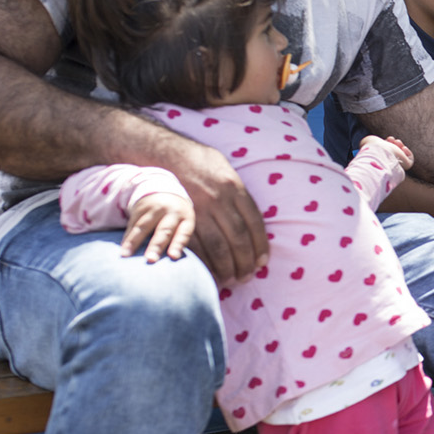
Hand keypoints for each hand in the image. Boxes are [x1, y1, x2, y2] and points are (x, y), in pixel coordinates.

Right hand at [121, 192, 194, 262]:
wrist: (165, 193)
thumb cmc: (176, 219)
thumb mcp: (183, 224)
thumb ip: (176, 240)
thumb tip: (166, 264)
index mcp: (186, 218)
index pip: (183, 233)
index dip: (178, 245)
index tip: (173, 257)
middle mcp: (171, 212)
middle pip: (163, 230)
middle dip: (156, 246)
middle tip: (150, 260)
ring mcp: (155, 208)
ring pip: (143, 226)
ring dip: (133, 241)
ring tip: (126, 255)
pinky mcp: (141, 207)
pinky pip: (132, 223)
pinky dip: (127, 236)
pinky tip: (122, 247)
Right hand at [171, 144, 268, 280]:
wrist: (170, 154)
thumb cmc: (204, 165)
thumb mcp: (228, 172)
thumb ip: (241, 197)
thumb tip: (255, 224)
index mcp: (235, 188)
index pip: (254, 223)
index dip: (260, 245)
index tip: (263, 263)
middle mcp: (219, 199)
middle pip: (238, 237)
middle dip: (245, 261)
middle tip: (247, 277)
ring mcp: (199, 209)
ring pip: (217, 245)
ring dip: (226, 266)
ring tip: (232, 280)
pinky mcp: (181, 217)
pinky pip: (195, 244)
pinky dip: (204, 261)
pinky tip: (209, 272)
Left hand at [359, 134, 413, 169]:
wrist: (380, 153)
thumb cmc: (372, 148)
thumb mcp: (368, 142)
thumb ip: (370, 141)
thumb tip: (370, 141)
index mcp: (381, 159)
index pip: (387, 152)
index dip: (388, 144)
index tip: (386, 139)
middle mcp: (389, 162)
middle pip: (395, 153)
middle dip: (394, 144)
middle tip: (391, 139)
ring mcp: (397, 164)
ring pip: (402, 155)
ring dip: (400, 146)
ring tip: (396, 142)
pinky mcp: (405, 165)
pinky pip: (410, 161)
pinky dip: (409, 153)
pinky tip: (403, 148)